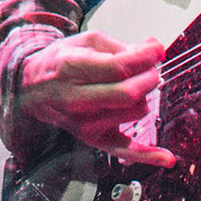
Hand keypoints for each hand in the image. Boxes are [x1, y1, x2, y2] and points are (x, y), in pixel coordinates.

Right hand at [17, 30, 175, 166]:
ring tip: (134, 87)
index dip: (145, 57)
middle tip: (151, 68)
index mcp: (73, 69)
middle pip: (129, 93)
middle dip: (149, 77)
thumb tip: (153, 47)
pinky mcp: (94, 139)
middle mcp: (77, 100)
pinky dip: (148, 155)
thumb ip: (122, 46)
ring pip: (136, 111)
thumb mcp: (88, 43)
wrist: (34, 89)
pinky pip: (124, 150)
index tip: (158, 50)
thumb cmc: (62, 63)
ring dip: (145, 97)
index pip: (119, 67)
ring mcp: (85, 123)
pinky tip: (166, 158)